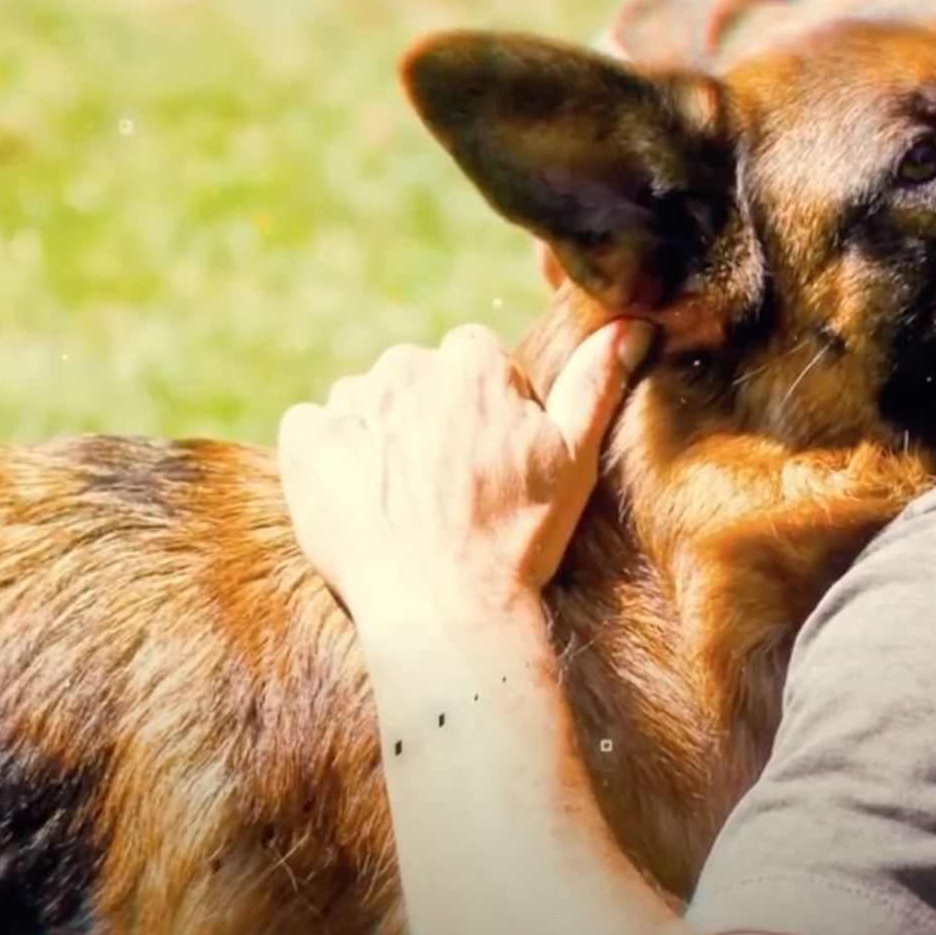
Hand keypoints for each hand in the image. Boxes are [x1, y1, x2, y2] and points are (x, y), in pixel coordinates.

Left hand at [276, 318, 653, 612]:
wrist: (442, 610)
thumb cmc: (516, 538)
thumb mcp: (573, 460)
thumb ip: (594, 382)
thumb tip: (630, 324)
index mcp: (473, 360)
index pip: (474, 359)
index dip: (484, 411)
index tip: (489, 460)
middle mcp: (406, 366)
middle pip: (418, 379)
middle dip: (429, 419)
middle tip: (449, 489)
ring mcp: (350, 402)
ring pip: (367, 405)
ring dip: (381, 438)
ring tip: (406, 504)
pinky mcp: (304, 441)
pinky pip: (314, 430)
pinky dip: (330, 458)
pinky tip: (361, 502)